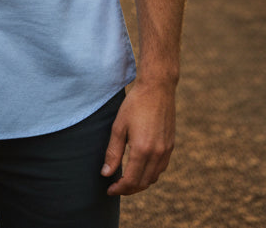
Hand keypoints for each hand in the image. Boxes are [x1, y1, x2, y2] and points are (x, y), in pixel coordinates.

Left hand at [101, 80, 175, 195]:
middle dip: (128, 189)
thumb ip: (113, 152)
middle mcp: (157, 154)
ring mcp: (166, 151)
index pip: (131, 181)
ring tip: (126, 179)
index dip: (119, 189)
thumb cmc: (135, 104)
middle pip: (142, 183)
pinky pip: (161, 168)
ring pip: (153, 178)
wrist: (157, 88)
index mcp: (142, 150)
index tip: (109, 190)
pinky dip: (150, 174)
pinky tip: (140, 168)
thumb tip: (106, 173)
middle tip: (115, 187)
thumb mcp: (119, 126)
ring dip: (140, 183)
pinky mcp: (171, 145)